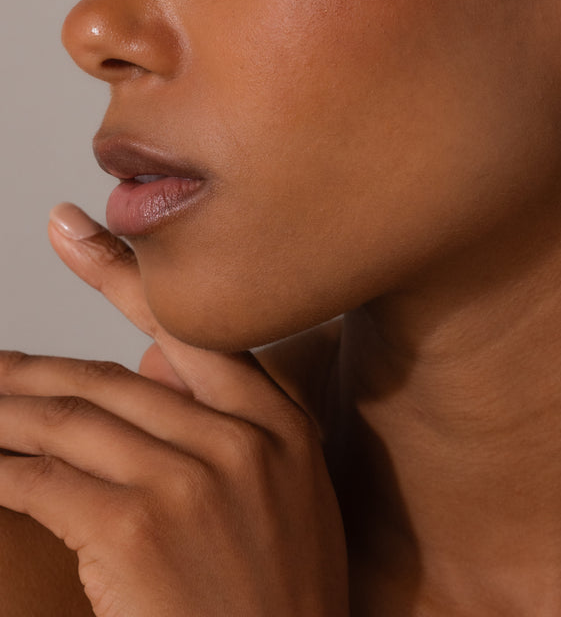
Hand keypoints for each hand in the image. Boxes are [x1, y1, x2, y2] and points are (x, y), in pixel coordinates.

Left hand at [0, 204, 347, 616]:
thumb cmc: (281, 598)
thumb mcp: (288, 498)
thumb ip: (235, 428)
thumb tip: (158, 372)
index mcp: (279, 423)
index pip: (192, 330)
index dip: (121, 276)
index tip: (70, 226)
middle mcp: (238, 437)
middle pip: (113, 380)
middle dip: (34, 370)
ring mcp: (189, 479)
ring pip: (69, 422)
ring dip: (4, 413)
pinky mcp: (135, 528)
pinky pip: (43, 480)